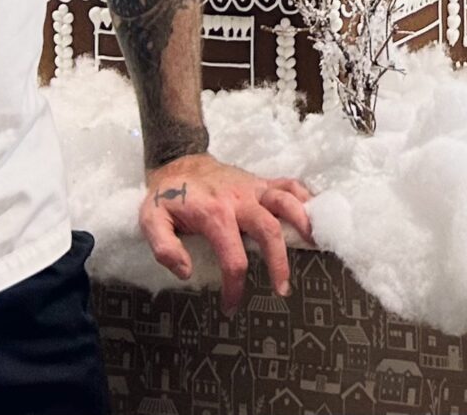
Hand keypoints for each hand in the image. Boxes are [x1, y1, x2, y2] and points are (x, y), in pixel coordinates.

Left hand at [138, 153, 313, 309]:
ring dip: (303, 223)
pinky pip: (289, 185)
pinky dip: (306, 198)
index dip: (235, 286)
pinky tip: (316, 215)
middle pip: (269, 230)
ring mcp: (253, 188)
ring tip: (314, 245)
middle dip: (279, 262)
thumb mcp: (151, 221)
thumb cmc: (168, 197)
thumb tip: (185, 271)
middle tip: (282, 289)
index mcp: (214, 214)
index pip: (232, 257)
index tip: (231, 305)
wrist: (179, 162)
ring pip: (286, 202)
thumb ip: (164, 248)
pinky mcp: (261, 182)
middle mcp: (239, 199)